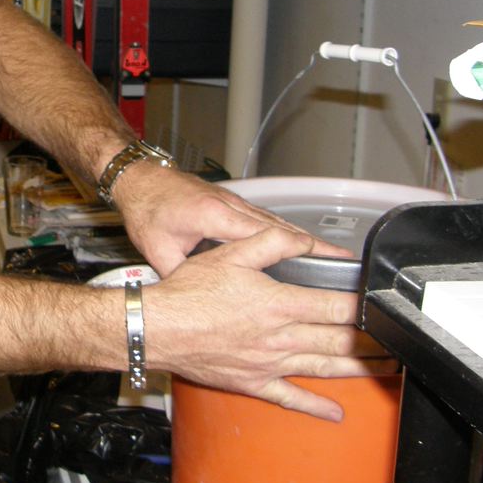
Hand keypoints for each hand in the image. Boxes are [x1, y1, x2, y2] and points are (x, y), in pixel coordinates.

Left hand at [111, 163, 351, 274]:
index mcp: (216, 216)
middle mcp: (231, 206)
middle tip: (344, 264)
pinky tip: (300, 248)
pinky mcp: (231, 203)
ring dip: (304, 240)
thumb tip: (198, 303)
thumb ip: (182, 277)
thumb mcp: (159, 250)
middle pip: (282, 228)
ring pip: (276, 223)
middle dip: (314, 246)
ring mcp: (234, 202)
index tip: (325, 259)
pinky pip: (265, 220)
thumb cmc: (146, 209)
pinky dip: (286, 233)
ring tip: (333, 259)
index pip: (267, 234)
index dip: (299, 248)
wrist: (138, 179)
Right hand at [144, 227, 395, 420]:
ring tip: (386, 369)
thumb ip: (272, 244)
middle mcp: (279, 337)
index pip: (336, 306)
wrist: (156, 329)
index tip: (382, 303)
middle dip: (372, 341)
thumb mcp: (230, 253)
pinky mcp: (253, 383)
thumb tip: (305, 242)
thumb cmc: (189, 292)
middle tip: (398, 340)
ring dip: (358, 370)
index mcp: (278, 303)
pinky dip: (315, 407)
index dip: (364, 305)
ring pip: (324, 369)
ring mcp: (269, 364)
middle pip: (338, 341)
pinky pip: (290, 398)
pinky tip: (335, 413)